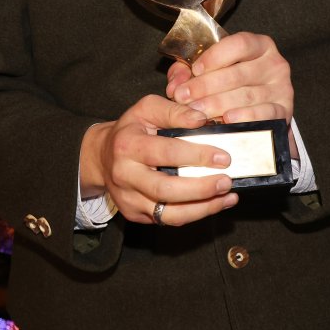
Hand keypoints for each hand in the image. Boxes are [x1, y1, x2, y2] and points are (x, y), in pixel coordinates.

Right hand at [79, 94, 239, 226]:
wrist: (102, 156)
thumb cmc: (131, 129)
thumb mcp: (147, 109)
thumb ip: (174, 111)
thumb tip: (202, 120)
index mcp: (127, 145)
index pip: (166, 152)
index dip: (197, 155)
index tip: (223, 157)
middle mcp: (124, 175)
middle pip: (165, 189)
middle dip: (200, 188)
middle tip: (226, 181)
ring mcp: (128, 199)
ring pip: (168, 214)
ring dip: (203, 208)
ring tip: (228, 198)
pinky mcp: (134, 214)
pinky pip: (168, 220)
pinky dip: (195, 213)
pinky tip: (214, 204)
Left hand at [166, 31, 294, 154]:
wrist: (258, 111)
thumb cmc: (230, 84)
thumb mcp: (210, 70)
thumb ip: (189, 71)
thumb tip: (175, 83)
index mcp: (259, 46)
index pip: (239, 44)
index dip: (215, 56)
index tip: (194, 69)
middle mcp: (274, 64)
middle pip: (238, 73)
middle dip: (206, 86)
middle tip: (183, 97)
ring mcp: (282, 88)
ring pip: (247, 95)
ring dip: (218, 104)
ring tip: (197, 111)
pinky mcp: (284, 111)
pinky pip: (264, 113)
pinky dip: (245, 116)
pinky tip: (228, 119)